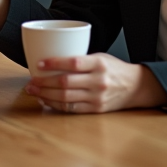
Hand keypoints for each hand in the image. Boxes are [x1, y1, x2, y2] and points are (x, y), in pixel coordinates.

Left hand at [23, 54, 166, 112]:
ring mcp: (97, 97)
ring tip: (34, 92)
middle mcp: (98, 81)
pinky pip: (72, 108)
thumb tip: (50, 61)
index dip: (54, 63)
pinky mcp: (96, 109)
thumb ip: (80, 59)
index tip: (39, 63)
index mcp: (99, 63)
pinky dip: (56, 105)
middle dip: (44, 83)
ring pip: (66, 97)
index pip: (73, 63)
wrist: (135, 86)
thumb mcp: (100, 57)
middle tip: (31, 81)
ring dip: (46, 95)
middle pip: (66, 82)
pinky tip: (46, 101)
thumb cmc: (113, 68)